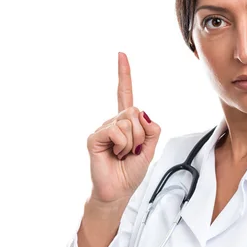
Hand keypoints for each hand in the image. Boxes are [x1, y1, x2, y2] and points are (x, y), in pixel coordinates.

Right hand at [86, 52, 160, 203]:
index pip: (125, 95)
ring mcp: (103, 129)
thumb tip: (142, 113)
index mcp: (127, 123)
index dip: (124, 75)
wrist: (118, 192)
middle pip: (136, 112)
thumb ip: (152, 130)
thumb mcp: (150, 150)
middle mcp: (114, 122)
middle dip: (141, 134)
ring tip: (122, 155)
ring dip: (132, 143)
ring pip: (128, 122)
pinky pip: (116, 131)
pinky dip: (121, 145)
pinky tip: (114, 155)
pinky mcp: (95, 137)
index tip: (121, 55)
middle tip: (132, 151)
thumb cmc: (130, 173)